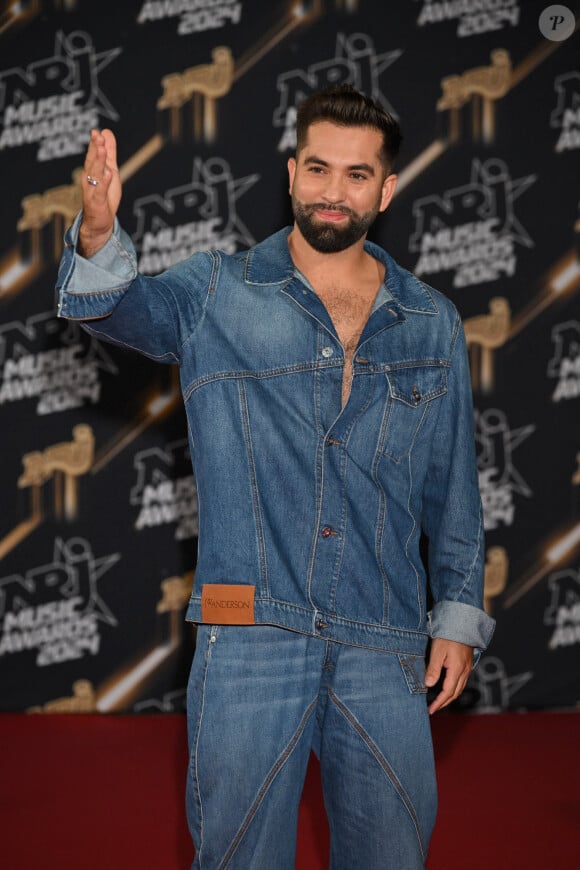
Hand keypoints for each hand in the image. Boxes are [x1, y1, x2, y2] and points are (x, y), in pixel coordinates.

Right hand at [79, 128, 121, 257]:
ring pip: (95, 174)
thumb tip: (106, 131)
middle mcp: (89, 179)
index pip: (92, 154)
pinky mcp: (97, 202)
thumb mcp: (110, 170)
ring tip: (102, 150)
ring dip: (98, 162)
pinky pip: (100, 191)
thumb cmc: (104, 196)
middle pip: (92, 162)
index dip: (94, 143)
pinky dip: (104, 183)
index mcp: (92, 171)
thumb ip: (109, 152)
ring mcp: (92, 191)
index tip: (96, 132)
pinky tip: (109, 174)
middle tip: (98, 136)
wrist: (98, 223)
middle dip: (95, 149)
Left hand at [425, 638, 472, 714]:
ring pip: (460, 688)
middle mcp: (465, 671)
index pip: (447, 692)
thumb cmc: (448, 636)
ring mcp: (468, 668)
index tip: (431, 710)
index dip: (439, 703)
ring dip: (449, 697)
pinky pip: (462, 681)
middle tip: (433, 709)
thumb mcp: (437, 651)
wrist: (462, 623)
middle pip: (455, 693)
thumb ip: (433, 669)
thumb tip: (428, 685)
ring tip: (439, 702)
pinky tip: (447, 688)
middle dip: (444, 703)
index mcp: (457, 670)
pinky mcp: (467, 664)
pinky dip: (454, 689)